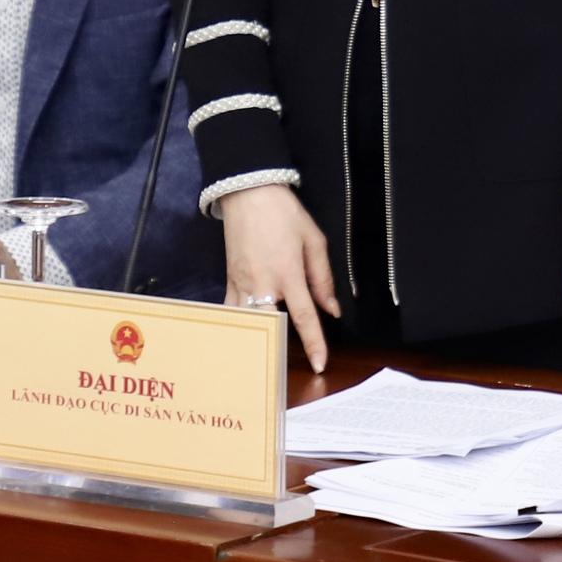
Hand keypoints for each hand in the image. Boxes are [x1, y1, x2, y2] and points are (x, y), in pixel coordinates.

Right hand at [218, 182, 337, 373]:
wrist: (250, 192)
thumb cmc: (284, 214)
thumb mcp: (314, 240)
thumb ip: (323, 278)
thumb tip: (332, 310)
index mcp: (289, 273)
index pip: (305, 316)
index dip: (314, 343)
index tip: (320, 364)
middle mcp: (264, 283)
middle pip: (270, 325)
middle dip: (278, 348)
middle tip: (285, 368)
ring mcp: (243, 283)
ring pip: (247, 322)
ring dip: (256, 339)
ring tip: (262, 358)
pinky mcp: (230, 280)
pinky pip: (231, 310)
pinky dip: (238, 324)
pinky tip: (242, 335)